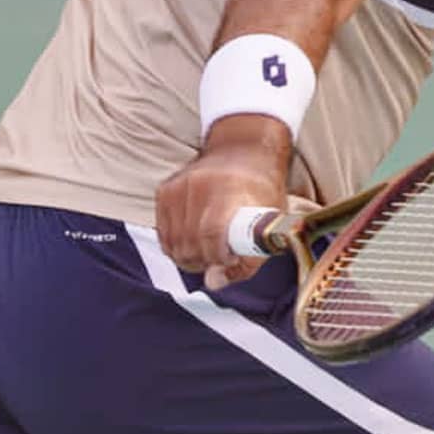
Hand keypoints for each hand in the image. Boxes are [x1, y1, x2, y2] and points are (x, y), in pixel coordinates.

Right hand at [154, 115, 289, 287]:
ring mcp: (178, 187)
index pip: (211, 233)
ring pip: (173, 244)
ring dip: (190, 257)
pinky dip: (176, 245)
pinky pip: (163, 235)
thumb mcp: (270, 223)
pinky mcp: (164, 191)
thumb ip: (248, 259)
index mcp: (230, 190)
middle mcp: (200, 185)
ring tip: (208, 250)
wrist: (243, 152)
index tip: (229, 259)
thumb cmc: (261, 191)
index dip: (218, 256)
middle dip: (205, 261)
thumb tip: (213, 282)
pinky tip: (194, 240)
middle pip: (190, 244)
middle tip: (220, 257)